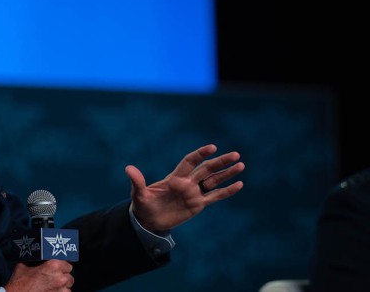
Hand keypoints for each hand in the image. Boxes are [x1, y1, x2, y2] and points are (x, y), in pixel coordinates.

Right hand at [4, 260, 73, 291]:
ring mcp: (60, 291)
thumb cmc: (19, 283)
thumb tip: (35, 257)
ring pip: (68, 288)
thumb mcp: (24, 266)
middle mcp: (60, 278)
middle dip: (63, 277)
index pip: (68, 264)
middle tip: (54, 279)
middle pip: (69, 277)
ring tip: (53, 288)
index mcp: (53, 266)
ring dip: (62, 288)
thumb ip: (33, 260)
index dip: (63, 267)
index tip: (59, 269)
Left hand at [126, 144, 243, 231]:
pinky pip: (215, 197)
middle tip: (235, 155)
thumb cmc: (143, 205)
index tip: (212, 147)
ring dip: (226, 174)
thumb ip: (137, 182)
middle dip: (220, 162)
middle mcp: (187, 183)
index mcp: (175, 177)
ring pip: (213, 181)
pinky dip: (226, 191)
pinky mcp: (198, 205)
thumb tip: (128, 168)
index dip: (201, 154)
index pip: (190, 162)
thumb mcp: (138, 195)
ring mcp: (194, 193)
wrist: (148, 221)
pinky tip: (239, 184)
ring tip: (240, 165)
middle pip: (206, 169)